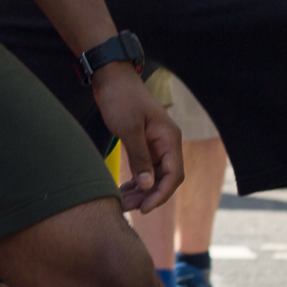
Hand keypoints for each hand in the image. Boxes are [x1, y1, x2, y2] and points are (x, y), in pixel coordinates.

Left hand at [96, 69, 182, 212]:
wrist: (111, 77)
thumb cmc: (121, 98)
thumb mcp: (129, 128)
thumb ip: (140, 157)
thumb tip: (148, 186)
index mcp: (169, 139)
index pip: (174, 175)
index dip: (161, 194)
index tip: (145, 208)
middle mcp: (167, 143)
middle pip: (165, 178)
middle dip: (149, 196)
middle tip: (129, 209)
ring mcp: (155, 144)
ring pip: (154, 176)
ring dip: (141, 191)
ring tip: (124, 204)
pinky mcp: (143, 143)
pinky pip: (145, 168)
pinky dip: (136, 181)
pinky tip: (124, 190)